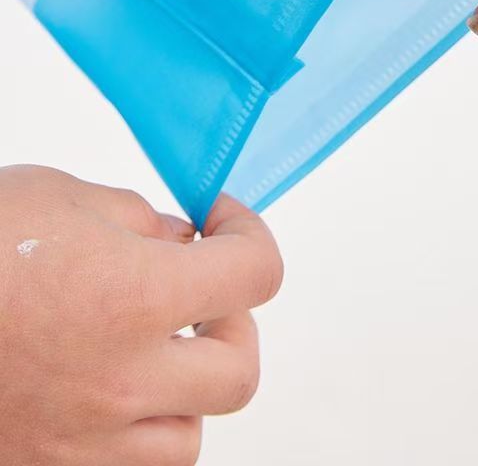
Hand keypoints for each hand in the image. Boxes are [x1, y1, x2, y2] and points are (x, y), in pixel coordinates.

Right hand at [0, 165, 282, 465]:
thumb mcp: (59, 197)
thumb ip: (138, 219)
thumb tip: (183, 240)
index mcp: (133, 298)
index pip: (256, 275)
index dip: (251, 236)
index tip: (224, 223)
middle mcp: (118, 381)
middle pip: (240, 372)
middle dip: (234, 324)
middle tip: (202, 293)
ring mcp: (78, 441)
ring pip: (187, 436)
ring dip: (188, 388)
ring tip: (150, 345)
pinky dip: (137, 430)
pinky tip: (107, 386)